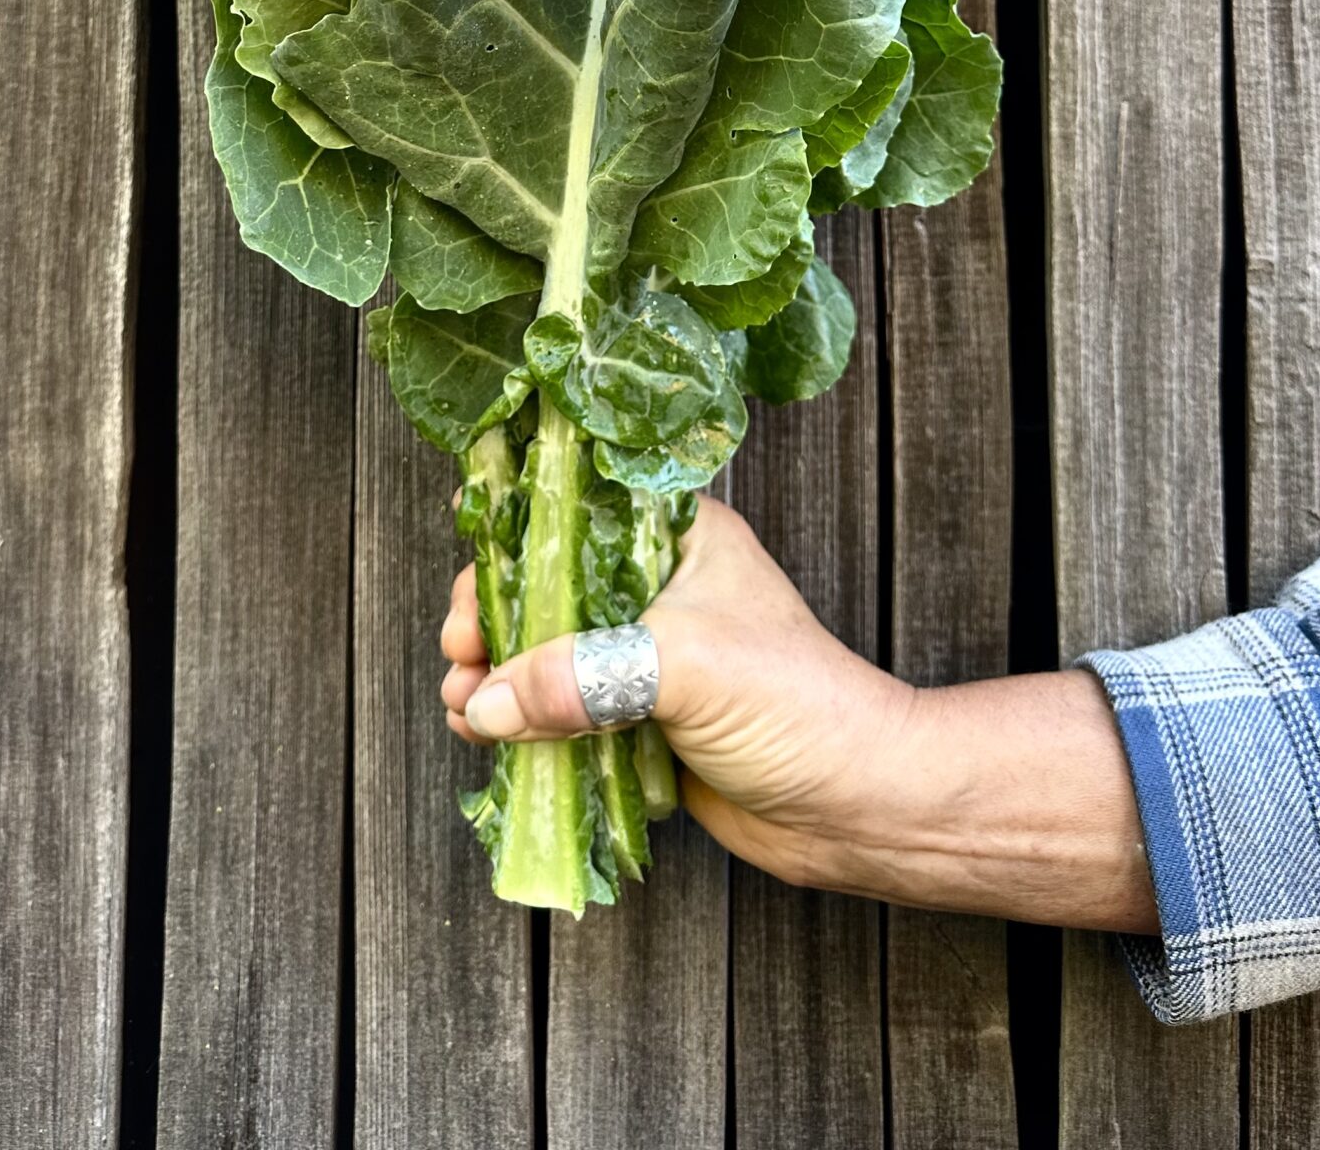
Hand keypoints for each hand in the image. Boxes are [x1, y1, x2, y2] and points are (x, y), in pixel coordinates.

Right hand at [440, 495, 1158, 931]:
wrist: (857, 807)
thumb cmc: (794, 706)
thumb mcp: (681, 666)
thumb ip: (578, 675)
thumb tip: (486, 702)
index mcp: (679, 538)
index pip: (577, 511)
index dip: (515, 539)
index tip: (472, 580)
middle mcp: (658, 588)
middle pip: (548, 587)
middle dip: (493, 620)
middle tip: (462, 657)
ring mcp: (647, 657)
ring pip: (546, 655)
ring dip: (496, 678)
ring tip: (465, 710)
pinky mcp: (640, 724)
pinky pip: (562, 714)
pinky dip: (520, 724)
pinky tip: (486, 739)